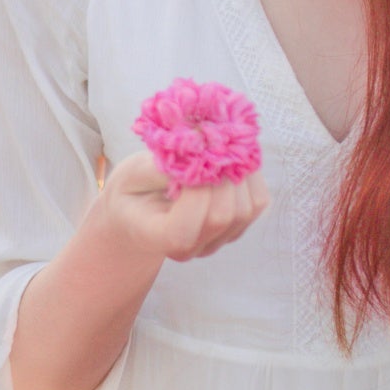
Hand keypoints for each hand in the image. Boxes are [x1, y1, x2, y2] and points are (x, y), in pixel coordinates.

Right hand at [90, 148, 268, 263]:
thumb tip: (195, 152)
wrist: (142, 209)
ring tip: (223, 146)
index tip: (188, 157)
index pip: (181, 230)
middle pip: (222, 217)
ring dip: (240, 172)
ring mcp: (217, 241)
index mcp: (155, 238)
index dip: (193, 192)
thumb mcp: (131, 173)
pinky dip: (251, 176)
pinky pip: (258, 202)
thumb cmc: (133, 189)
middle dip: (221, 174)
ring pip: (246, 210)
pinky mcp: (237, 227)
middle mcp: (192, 248)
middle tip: (211, 141)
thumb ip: (157, 167)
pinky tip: (234, 158)